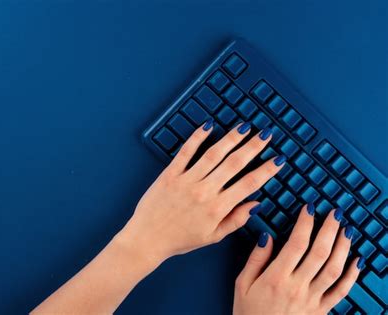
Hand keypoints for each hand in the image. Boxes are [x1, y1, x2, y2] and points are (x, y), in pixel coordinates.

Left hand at [117, 120, 285, 265]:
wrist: (147, 239)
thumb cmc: (180, 239)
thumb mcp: (212, 236)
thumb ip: (235, 220)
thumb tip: (256, 204)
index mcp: (217, 208)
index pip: (248, 184)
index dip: (266, 171)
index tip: (278, 160)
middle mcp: (204, 191)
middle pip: (234, 164)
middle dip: (253, 147)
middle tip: (266, 134)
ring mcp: (186, 180)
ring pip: (213, 155)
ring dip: (231, 139)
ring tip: (244, 127)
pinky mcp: (170, 174)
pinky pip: (185, 152)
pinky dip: (196, 138)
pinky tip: (208, 126)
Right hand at [233, 204, 361, 314]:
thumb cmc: (248, 313)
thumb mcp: (242, 285)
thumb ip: (255, 260)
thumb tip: (266, 237)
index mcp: (275, 278)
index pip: (295, 244)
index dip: (305, 223)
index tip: (309, 209)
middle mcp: (297, 287)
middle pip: (319, 252)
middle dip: (329, 229)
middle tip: (335, 213)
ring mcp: (311, 299)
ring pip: (333, 269)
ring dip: (343, 247)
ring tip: (346, 230)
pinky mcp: (320, 311)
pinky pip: (340, 292)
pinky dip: (351, 276)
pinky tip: (356, 262)